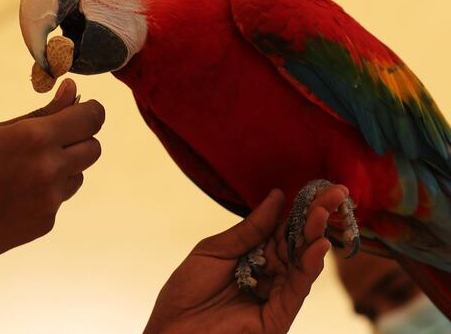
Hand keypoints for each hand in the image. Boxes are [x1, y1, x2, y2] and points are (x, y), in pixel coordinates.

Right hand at [0, 79, 104, 269]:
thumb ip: (41, 114)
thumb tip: (72, 91)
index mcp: (35, 138)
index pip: (92, 118)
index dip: (90, 112)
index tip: (82, 111)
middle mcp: (50, 169)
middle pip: (94, 148)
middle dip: (80, 139)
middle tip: (53, 139)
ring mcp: (51, 200)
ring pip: (79, 174)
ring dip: (64, 168)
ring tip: (24, 171)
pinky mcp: (47, 223)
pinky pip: (60, 199)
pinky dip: (46, 193)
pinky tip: (14, 195)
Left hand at [144, 186, 348, 333]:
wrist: (171, 329)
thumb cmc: (187, 290)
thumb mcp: (216, 250)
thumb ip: (250, 229)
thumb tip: (278, 197)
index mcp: (254, 255)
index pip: (283, 229)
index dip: (301, 209)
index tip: (320, 188)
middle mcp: (269, 274)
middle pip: (298, 243)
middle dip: (317, 218)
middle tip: (336, 193)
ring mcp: (275, 296)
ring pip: (302, 264)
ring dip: (315, 237)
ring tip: (324, 213)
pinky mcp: (277, 317)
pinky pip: (297, 290)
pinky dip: (309, 268)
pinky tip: (319, 246)